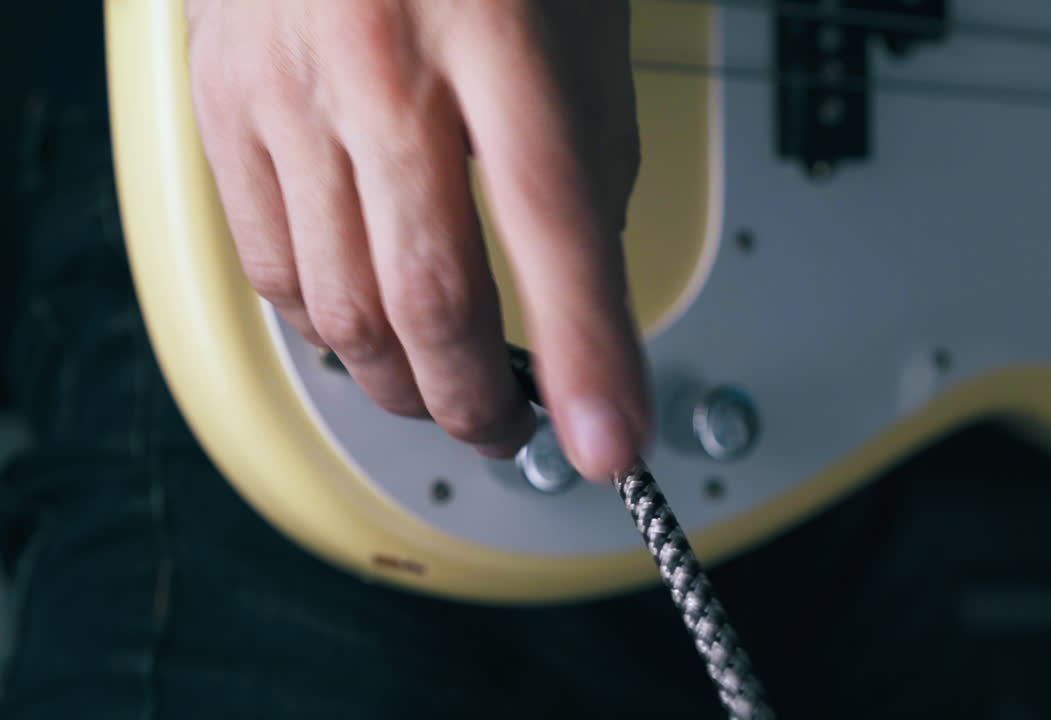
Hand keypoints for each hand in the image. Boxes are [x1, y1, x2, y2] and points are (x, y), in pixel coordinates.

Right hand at [185, 0, 649, 478]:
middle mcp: (381, 61)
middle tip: (518, 426)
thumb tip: (579, 292)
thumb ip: (587, 162)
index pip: (554, 224)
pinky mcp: (222, 113)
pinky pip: (273, 273)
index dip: (588, 353)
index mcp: (497, 27)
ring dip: (408, 386)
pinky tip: (370, 335)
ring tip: (450, 392)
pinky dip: (333, 334)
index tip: (615, 443)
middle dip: (484, 401)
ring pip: (341, 310)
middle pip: (429, 297)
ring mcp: (286, 89)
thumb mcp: (576, 28)